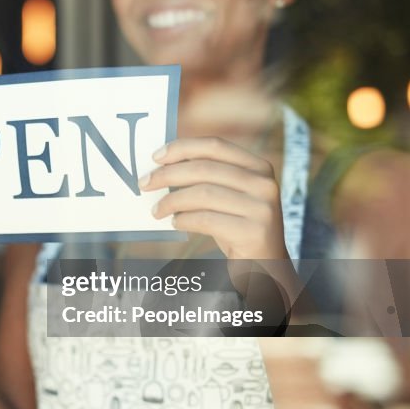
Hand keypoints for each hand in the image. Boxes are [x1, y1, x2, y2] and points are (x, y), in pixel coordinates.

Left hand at [141, 137, 289, 259]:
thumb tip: (163, 164)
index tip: (155, 157)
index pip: (215, 145)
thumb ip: (208, 176)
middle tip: (145, 183)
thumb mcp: (228, 195)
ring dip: (172, 201)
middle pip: (204, 169)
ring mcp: (262, 208)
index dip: (182, 148)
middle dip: (168, 174)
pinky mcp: (254, 232)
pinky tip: (175, 223)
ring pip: (203, 194)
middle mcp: (264, 183)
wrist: (264, 263)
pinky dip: (185, 220)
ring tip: (158, 210)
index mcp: (259, 166)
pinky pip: (207, 220)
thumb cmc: (236, 224)